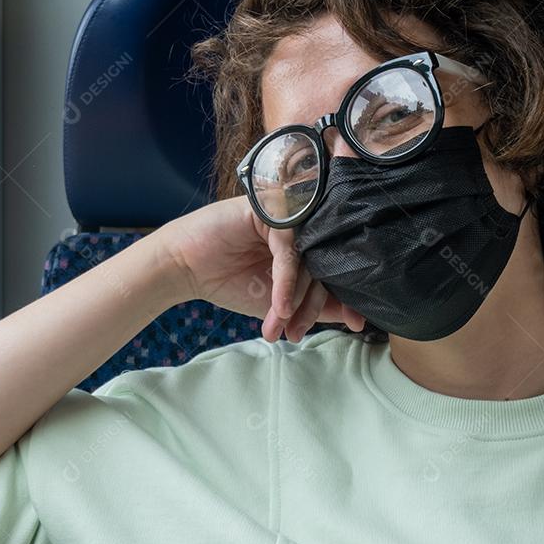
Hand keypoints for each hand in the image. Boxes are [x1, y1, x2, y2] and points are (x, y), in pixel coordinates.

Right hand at [154, 195, 365, 341]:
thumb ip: (316, 306)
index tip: (358, 325)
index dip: (346, 299)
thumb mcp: (279, 302)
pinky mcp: (269, 211)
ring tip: (283, 325)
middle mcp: (302, 229)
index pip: (335, 270)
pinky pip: (288, 250)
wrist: (185, 269)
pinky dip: (285, 281)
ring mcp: (287, 217)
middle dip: (311, 307)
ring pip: (309, 259)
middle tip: (297, 333)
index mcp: (307, 247)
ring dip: (296, 298)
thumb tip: (358, 318)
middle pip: (325, 266)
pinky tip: (277, 306)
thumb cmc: (229, 281)